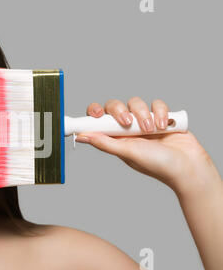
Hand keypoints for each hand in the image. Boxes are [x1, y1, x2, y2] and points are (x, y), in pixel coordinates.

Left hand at [76, 97, 220, 193]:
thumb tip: (81, 137)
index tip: (96, 113)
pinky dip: (161, 112)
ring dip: (144, 114)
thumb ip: (105, 143)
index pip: (99, 120)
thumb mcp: (127, 152)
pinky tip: (165, 126)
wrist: (188, 166)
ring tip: (152, 130)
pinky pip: (156, 104)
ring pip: (136, 102)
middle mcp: (128, 128)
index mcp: (116, 137)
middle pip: (115, 106)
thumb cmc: (157, 164)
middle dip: (120, 110)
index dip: (95, 113)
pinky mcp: (161, 117)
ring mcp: (144, 121)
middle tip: (127, 121)